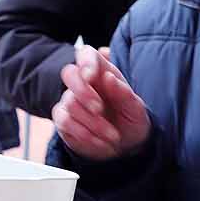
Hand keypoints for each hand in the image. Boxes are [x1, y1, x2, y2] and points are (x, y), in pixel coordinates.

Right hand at [53, 45, 150, 160]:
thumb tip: (108, 77)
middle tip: (100, 110)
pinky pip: (65, 121)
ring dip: (93, 122)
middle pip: (69, 74)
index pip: (86, 54)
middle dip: (83, 91)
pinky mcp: (63, 120)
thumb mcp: (136, 109)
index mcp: (102, 72)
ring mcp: (70, 101)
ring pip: (70, 103)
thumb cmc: (131, 119)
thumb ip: (124, 93)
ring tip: (113, 136)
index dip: (85, 61)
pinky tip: (101, 143)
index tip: (91, 76)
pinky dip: (85, 134)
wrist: (126, 146)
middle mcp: (83, 83)